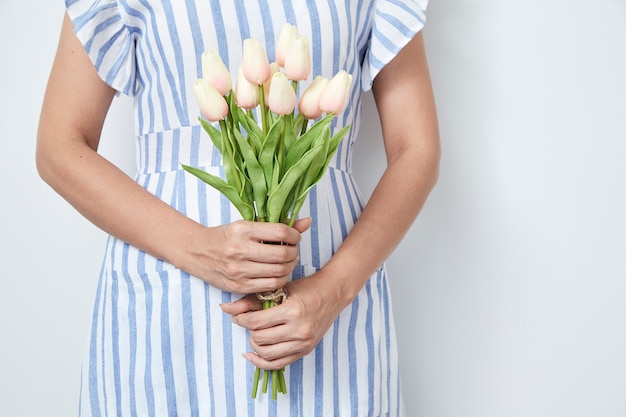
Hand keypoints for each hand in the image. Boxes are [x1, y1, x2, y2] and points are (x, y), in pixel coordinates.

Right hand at [182, 217, 310, 293]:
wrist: (197, 252)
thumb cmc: (225, 236)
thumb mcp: (247, 224)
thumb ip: (278, 224)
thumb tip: (307, 222)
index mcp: (242, 230)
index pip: (280, 232)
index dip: (294, 235)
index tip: (295, 236)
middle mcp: (239, 250)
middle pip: (282, 254)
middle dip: (294, 252)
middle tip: (293, 250)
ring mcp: (238, 271)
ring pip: (278, 272)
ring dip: (290, 266)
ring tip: (287, 261)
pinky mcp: (238, 286)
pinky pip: (269, 285)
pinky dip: (280, 279)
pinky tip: (279, 272)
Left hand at [220, 270, 346, 369]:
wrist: (333, 293)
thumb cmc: (306, 288)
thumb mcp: (278, 290)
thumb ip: (250, 301)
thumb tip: (225, 308)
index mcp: (292, 311)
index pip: (256, 323)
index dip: (241, 320)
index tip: (238, 316)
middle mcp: (299, 329)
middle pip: (260, 339)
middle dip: (249, 331)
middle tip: (249, 322)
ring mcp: (303, 342)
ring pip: (267, 353)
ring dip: (255, 344)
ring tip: (256, 333)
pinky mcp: (305, 350)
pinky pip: (278, 364)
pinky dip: (261, 362)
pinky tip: (252, 354)